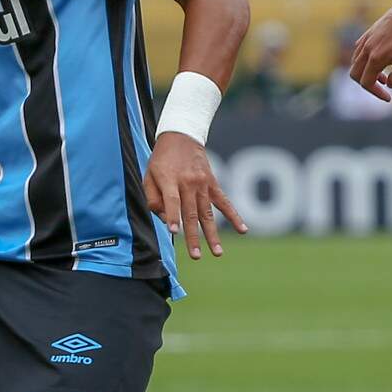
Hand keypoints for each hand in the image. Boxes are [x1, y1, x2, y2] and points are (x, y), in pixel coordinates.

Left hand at [143, 131, 246, 259]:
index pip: (172, 201)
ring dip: (212, 234)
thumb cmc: (161, 160)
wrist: (181, 136)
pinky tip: (243, 229)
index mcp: (169, 180)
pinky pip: (224, 202)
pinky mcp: (213, 183)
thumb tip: (164, 219)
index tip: (174, 232)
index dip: (172, 216)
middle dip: (193, 236)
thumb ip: (153, 198)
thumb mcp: (148, 175)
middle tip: (196, 255)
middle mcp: (188, 183)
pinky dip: (234, 216)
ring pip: (208, 213)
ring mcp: (203, 184)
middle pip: (191, 213)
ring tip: (217, 252)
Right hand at [348, 0, 391, 100]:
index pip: (366, 83)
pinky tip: (380, 59)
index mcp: (374, 58)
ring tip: (384, 75)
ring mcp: (366, 38)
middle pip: (355, 74)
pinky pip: (360, 49)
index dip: (376, 93)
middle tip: (382, 88)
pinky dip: (365, 60)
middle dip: (367, 85)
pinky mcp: (370, 31)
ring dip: (366, 72)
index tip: (389, 98)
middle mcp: (366, 49)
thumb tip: (388, 84)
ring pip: (356, 61)